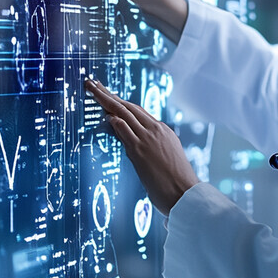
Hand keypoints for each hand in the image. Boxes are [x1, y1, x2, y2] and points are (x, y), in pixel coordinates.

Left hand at [84, 78, 198, 215]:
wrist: (185, 193)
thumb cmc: (176, 181)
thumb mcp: (166, 157)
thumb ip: (150, 146)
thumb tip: (130, 143)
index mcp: (163, 131)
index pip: (137, 111)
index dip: (120, 101)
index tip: (108, 95)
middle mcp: (156, 130)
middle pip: (128, 106)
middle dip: (109, 94)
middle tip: (94, 84)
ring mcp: (147, 139)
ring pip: (124, 113)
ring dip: (106, 100)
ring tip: (93, 90)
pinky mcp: (140, 150)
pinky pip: (125, 130)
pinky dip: (115, 120)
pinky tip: (105, 114)